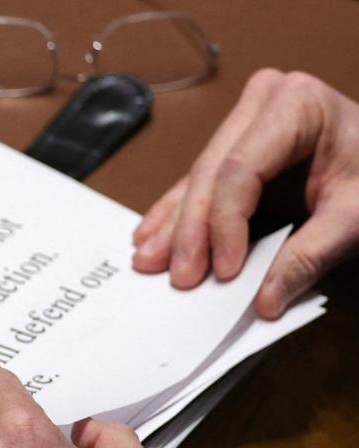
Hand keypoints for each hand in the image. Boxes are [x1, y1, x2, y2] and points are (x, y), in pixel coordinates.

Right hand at [132, 69, 358, 318]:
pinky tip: (152, 239)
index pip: (239, 170)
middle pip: (210, 175)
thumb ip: (309, 257)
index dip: (224, 224)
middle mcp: (261, 103)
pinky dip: (179, 217)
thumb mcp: (356, 217)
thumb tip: (263, 301)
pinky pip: (201, 184)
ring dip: (174, 227)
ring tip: (150, 262)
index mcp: (296, 104)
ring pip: (197, 182)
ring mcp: (244, 124)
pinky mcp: (235, 148)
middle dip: (190, 231)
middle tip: (178, 276)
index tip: (225, 272)